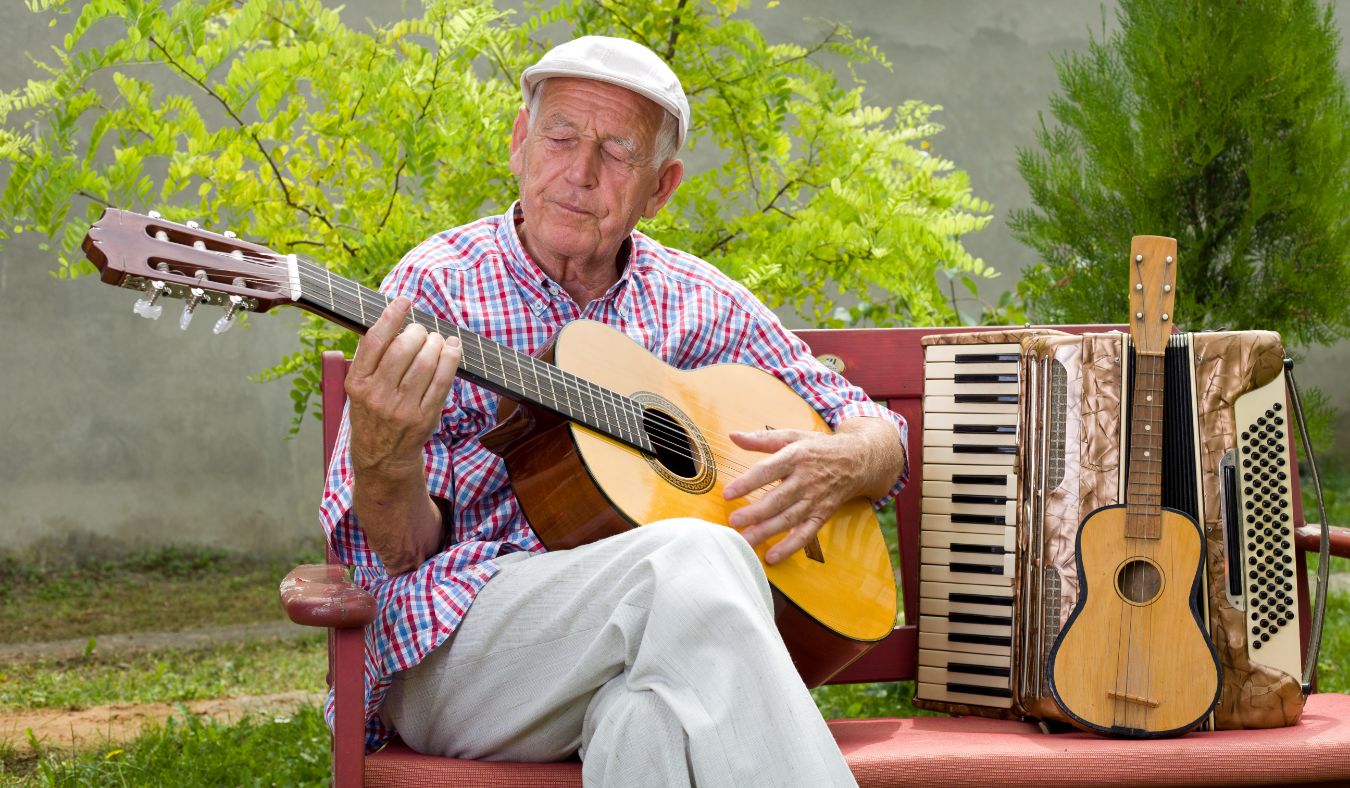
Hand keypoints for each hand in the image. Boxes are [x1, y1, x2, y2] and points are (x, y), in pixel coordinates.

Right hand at [345, 296, 460, 573]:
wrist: (382, 459)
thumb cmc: (372, 414)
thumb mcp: (359, 388)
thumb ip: (371, 359)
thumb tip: (394, 320)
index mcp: (357, 383)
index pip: (374, 340)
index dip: (392, 315)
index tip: (404, 301)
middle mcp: (378, 395)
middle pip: (404, 347)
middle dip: (418, 331)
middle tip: (422, 331)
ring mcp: (402, 407)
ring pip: (426, 361)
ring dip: (436, 343)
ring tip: (437, 340)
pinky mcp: (425, 416)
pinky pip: (443, 380)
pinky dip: (451, 359)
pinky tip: (452, 348)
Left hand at [722, 428, 865, 564]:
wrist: (858, 460)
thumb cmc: (818, 448)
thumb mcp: (792, 436)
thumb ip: (761, 439)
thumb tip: (733, 436)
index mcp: (795, 457)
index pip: (768, 470)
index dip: (747, 483)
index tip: (727, 493)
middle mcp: (805, 480)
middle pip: (777, 499)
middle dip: (755, 512)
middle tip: (733, 521)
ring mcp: (815, 500)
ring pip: (788, 519)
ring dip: (766, 532)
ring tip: (744, 540)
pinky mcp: (822, 515)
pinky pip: (805, 534)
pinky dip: (789, 547)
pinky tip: (771, 557)